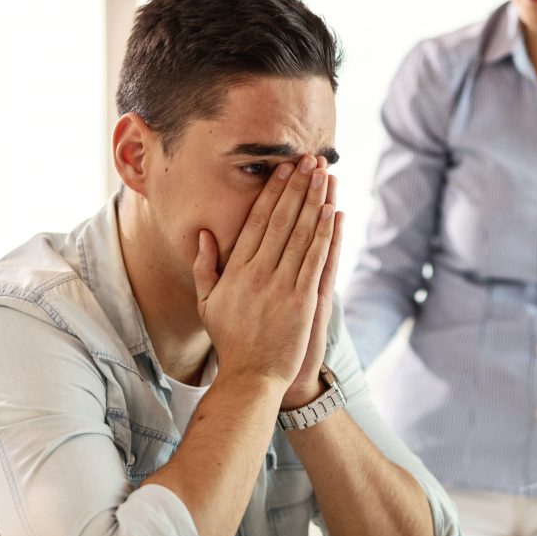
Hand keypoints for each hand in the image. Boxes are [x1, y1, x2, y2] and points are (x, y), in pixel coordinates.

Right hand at [192, 155, 337, 388]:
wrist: (251, 377)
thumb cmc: (230, 340)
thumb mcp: (206, 303)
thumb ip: (204, 267)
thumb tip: (203, 234)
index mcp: (235, 270)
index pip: (256, 220)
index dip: (273, 191)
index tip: (284, 169)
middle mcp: (257, 273)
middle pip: (281, 219)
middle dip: (297, 186)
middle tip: (309, 159)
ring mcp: (281, 286)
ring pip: (301, 234)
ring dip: (314, 201)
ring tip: (324, 175)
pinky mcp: (302, 301)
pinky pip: (316, 260)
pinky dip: (325, 234)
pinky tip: (332, 212)